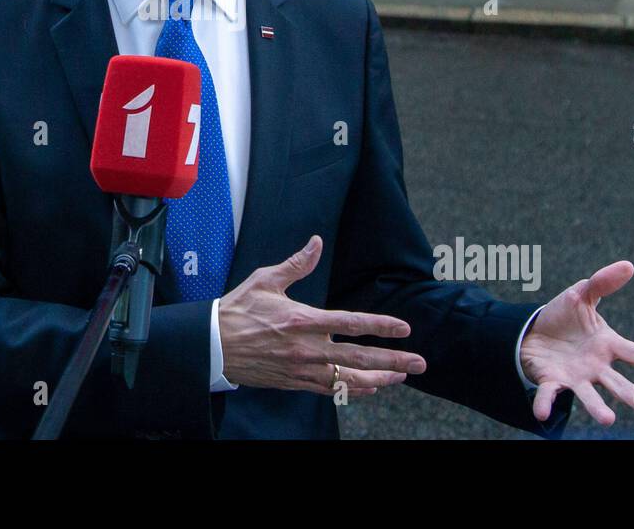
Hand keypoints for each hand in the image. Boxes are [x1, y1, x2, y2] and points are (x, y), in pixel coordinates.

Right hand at [218, 235, 425, 396]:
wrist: (213, 345)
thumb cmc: (237, 309)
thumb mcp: (265, 280)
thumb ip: (296, 264)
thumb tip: (316, 243)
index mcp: (302, 320)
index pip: (350, 323)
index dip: (380, 326)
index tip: (404, 328)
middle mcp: (307, 348)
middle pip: (359, 357)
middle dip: (393, 361)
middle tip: (419, 363)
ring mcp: (302, 369)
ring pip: (349, 379)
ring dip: (379, 379)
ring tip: (400, 377)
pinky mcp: (294, 382)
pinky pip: (331, 390)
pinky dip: (353, 390)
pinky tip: (369, 389)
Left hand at [520, 260, 633, 424]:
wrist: (532, 331)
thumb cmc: (565, 316)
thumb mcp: (581, 294)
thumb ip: (602, 283)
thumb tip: (628, 265)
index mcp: (607, 345)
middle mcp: (596, 366)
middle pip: (616, 382)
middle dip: (629, 393)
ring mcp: (575, 377)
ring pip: (589, 395)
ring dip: (597, 407)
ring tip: (608, 419)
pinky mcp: (552, 382)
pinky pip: (549, 393)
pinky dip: (545, 403)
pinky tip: (542, 413)